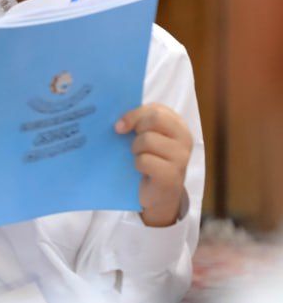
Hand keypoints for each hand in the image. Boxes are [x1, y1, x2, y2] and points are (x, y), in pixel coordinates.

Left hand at [116, 104, 192, 227]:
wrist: (158, 193)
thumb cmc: (149, 159)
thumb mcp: (144, 137)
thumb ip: (137, 123)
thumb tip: (118, 122)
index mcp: (177, 125)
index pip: (156, 109)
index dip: (134, 114)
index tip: (119, 126)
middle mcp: (184, 138)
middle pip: (154, 119)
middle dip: (136, 130)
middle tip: (132, 144)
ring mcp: (181, 157)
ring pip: (147, 140)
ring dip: (135, 150)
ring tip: (139, 157)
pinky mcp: (172, 175)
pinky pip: (145, 160)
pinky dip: (137, 165)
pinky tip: (142, 170)